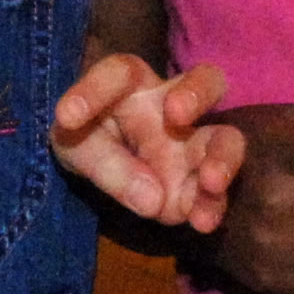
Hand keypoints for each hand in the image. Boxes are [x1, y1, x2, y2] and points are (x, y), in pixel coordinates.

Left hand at [52, 52, 244, 231]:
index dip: (94, 89)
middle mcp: (172, 105)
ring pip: (226, 137)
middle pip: (206, 80)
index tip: (67, 117)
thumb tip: (152, 198)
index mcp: (131, 84)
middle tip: (177, 115)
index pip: (119, 73)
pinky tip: (201, 221)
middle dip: (197, 93)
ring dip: (222, 158)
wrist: (100, 167)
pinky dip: (213, 206)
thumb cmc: (88, 135)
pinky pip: (216, 190)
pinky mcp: (199, 181)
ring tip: (210, 182)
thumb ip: (105, 164)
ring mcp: (192, 143)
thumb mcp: (76, 145)